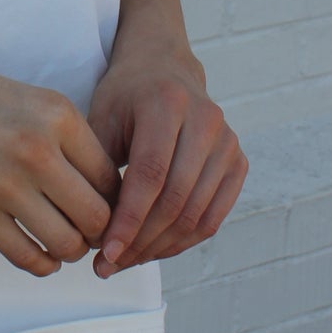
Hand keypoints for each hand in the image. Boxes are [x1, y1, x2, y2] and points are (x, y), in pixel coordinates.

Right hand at [0, 45, 121, 277]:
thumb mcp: (29, 101)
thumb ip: (65, 141)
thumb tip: (99, 193)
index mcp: (59, 116)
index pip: (110, 179)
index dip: (113, 203)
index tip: (100, 210)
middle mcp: (39, 149)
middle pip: (97, 217)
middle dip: (96, 233)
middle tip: (84, 234)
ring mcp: (6, 182)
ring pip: (67, 243)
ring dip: (69, 252)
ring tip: (60, 245)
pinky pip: (26, 256)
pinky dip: (40, 264)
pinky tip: (37, 255)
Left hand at [86, 39, 246, 277]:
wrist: (163, 67)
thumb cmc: (125, 95)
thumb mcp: (102, 117)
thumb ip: (98, 167)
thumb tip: (94, 230)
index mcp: (167, 103)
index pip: (150, 175)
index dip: (129, 219)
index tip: (105, 251)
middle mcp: (206, 121)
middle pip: (176, 199)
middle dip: (141, 241)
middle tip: (109, 265)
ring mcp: (227, 142)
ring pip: (196, 214)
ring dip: (160, 247)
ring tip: (126, 262)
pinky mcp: (237, 161)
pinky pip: (213, 216)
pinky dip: (184, 240)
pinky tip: (154, 250)